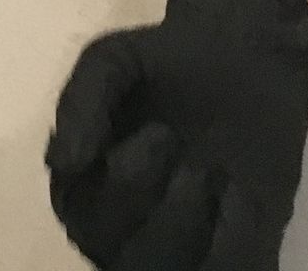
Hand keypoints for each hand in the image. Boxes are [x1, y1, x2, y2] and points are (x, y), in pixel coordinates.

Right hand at [47, 0, 307, 270]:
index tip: (160, 131)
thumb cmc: (170, 61)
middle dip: (162, 205)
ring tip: (214, 172)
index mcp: (83, 187)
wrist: (245, 56)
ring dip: (196, 223)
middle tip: (188, 152)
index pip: (86, 219)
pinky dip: (239, 240)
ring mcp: (180, 247)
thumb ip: (81, 102)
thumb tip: (62, 161)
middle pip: (125, 258)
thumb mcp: (114, 60)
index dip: (126, 184)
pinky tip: (241, 193)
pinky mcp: (235, 254)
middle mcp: (122, 229)